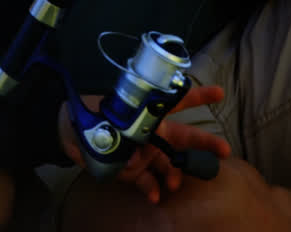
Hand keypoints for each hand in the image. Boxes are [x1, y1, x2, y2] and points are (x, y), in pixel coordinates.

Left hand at [59, 85, 231, 203]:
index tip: (219, 93)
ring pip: (166, 163)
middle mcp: (151, 131)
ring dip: (172, 174)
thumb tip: (138, 157)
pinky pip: (146, 180)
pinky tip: (156, 197)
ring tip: (174, 184)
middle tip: (224, 152)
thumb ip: (126, 133)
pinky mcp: (130, 168)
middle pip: (183, 137)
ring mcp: (142, 150)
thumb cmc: (88, 111)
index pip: (177, 100)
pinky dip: (151, 188)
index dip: (199, 95)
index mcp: (148, 111)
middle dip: (204, 144)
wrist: (66, 129)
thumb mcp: (108, 115)